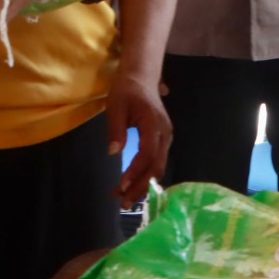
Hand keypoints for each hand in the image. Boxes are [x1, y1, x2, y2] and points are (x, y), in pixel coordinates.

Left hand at [105, 71, 170, 208]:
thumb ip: (116, 129)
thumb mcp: (116, 106)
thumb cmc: (126, 90)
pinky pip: (157, 161)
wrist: (141, 77)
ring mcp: (166, 137)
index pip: (147, 153)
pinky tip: (133, 185)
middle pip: (155, 166)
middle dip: (140, 186)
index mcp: (153, 123)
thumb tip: (113, 152)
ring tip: (125, 198)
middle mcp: (164, 133)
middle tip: (123, 202)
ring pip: (157, 167)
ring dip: (143, 184)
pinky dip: (145, 176)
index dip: (135, 171)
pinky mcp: (162, 140)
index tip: (122, 185)